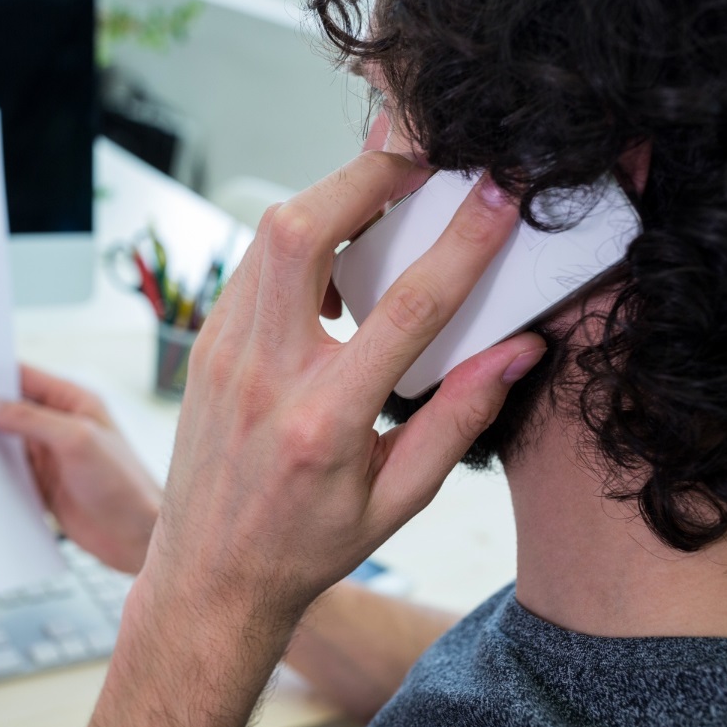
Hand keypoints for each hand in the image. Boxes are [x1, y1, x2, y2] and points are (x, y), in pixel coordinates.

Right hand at [0, 364, 160, 573]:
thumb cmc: (123, 482)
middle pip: (10, 409)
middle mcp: (58, 425)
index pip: (24, 377)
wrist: (136, 536)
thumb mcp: (76, 440)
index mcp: (72, 401)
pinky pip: (7, 472)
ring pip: (4, 441)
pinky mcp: (41, 485)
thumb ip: (29, 419)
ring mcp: (48, 455)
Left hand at [145, 151, 545, 625]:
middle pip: (302, 232)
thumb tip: (519, 347)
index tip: (499, 192)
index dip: (463, 241)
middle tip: (424, 151)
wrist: (209, 574)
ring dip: (332, 196)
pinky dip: (299, 238)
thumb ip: (459, 417)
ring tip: (389, 189)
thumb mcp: (400, 499)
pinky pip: (253, 264)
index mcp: (324, 421)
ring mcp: (225, 351)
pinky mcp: (208, 342)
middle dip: (367, 175)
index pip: (408, 308)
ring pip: (269, 235)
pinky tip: (339, 252)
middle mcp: (264, 373)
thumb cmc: (307, 546)